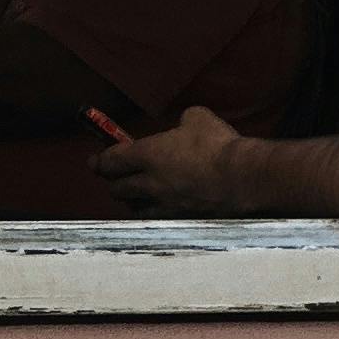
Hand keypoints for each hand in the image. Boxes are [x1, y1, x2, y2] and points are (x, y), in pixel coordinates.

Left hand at [97, 105, 246, 213]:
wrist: (244, 178)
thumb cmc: (220, 145)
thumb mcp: (198, 118)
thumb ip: (182, 122)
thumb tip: (182, 127)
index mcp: (147, 155)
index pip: (111, 162)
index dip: (99, 162)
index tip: (95, 161)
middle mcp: (149, 183)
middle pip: (117, 189)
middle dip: (113, 182)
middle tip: (115, 178)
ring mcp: (164, 205)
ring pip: (135, 209)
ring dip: (132, 201)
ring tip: (136, 195)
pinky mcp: (180, 219)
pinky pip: (158, 219)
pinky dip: (154, 214)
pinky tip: (160, 209)